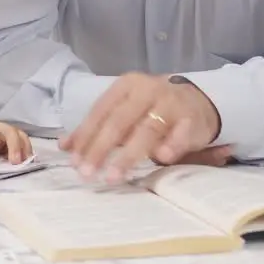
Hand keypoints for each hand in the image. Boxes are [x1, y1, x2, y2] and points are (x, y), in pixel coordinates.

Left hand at [59, 72, 222, 183]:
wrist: (198, 100)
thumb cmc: (152, 108)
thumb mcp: (124, 112)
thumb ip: (97, 128)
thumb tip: (65, 147)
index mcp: (126, 86)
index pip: (100, 111)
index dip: (86, 136)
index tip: (74, 161)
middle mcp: (147, 91)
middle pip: (120, 121)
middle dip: (101, 148)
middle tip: (87, 173)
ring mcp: (171, 103)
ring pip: (147, 129)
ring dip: (129, 155)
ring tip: (113, 177)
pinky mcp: (192, 119)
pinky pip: (181, 133)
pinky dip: (172, 145)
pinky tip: (162, 159)